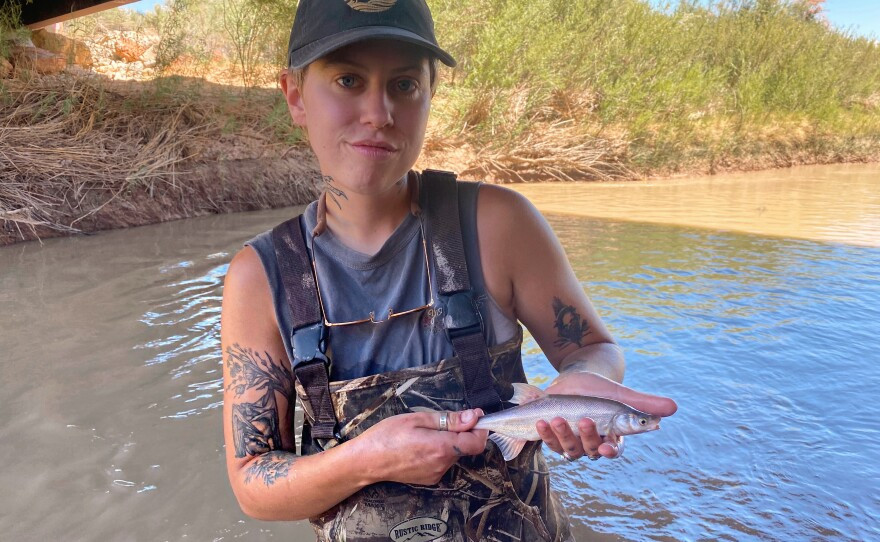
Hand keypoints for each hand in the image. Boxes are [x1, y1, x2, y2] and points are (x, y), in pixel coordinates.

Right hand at [353, 408, 487, 485]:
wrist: (366, 461)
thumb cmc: (388, 435)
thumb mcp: (418, 419)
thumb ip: (449, 419)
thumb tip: (474, 416)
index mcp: (442, 448)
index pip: (478, 442)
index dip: (480, 429)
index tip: (473, 417)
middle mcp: (443, 465)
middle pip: (465, 447)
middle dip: (459, 433)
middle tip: (438, 422)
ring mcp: (436, 475)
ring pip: (453, 455)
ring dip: (447, 443)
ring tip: (423, 434)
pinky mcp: (429, 480)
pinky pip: (442, 463)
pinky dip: (438, 452)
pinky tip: (419, 446)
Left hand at [536, 372, 676, 461]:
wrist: (574, 378)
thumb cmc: (600, 388)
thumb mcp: (620, 392)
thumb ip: (643, 402)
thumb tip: (673, 408)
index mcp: (612, 435)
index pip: (615, 450)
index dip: (611, 451)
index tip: (605, 447)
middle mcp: (592, 443)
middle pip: (590, 450)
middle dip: (586, 436)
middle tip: (584, 419)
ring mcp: (573, 442)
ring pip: (569, 449)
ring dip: (562, 436)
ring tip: (556, 418)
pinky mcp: (555, 437)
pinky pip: (550, 441)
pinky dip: (545, 433)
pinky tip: (542, 420)